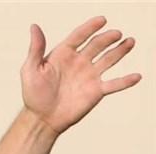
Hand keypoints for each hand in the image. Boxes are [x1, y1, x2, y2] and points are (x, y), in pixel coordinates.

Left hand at [21, 16, 140, 133]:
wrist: (42, 119)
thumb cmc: (33, 95)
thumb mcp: (30, 69)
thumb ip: (36, 48)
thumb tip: (34, 27)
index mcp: (63, 54)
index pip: (79, 36)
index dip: (90, 27)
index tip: (101, 20)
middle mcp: (79, 62)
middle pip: (97, 45)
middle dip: (107, 38)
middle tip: (116, 34)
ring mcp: (89, 76)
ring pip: (109, 59)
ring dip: (120, 50)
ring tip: (130, 41)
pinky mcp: (96, 91)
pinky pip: (114, 84)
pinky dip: (126, 81)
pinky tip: (137, 76)